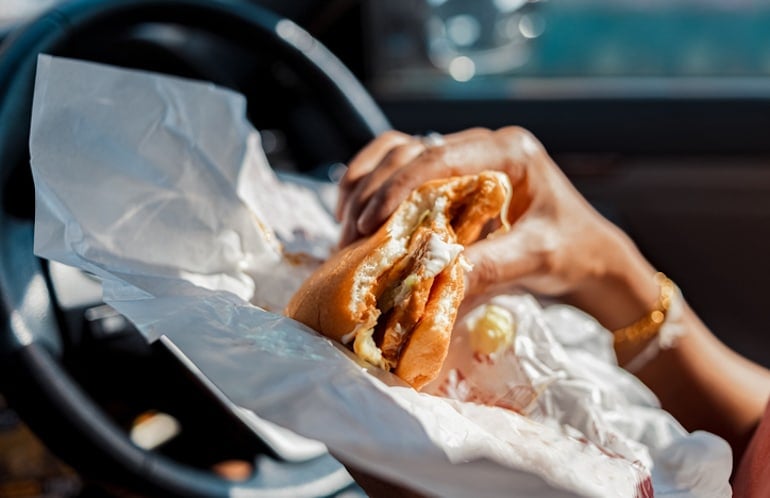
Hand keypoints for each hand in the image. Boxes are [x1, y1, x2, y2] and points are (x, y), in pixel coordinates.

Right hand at [337, 127, 658, 329]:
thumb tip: (434, 276)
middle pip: (411, 152)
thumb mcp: (536, 258)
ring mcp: (465, 156)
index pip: (441, 157)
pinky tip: (354, 212)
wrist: (586, 254)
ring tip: (347, 226)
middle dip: (375, 191)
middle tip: (353, 234)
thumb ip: (491, 265)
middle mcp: (483, 145)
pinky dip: (373, 185)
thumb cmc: (570, 251)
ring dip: (367, 185)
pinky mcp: (453, 175)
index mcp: (509, 151)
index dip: (398, 187)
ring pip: (399, 153)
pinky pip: (401, 167)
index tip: (370, 222)